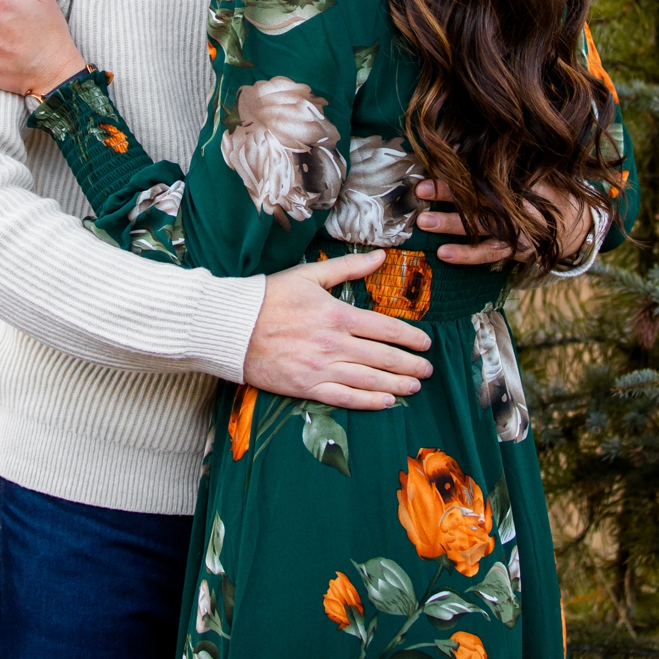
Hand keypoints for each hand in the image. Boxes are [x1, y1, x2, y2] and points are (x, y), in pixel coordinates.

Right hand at [242, 251, 433, 409]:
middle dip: (411, 365)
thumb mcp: (307, 275)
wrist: (230, 326)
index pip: (386, 328)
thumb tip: (380, 257)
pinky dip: (369, 401)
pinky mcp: (306, 387)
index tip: (425, 344)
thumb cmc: (268, 297)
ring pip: (370, 380)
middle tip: (427, 370)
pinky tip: (385, 402)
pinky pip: (345, 398)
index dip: (411, 338)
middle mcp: (334, 344)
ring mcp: (321, 368)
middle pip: (384, 358)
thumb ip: (347, 268)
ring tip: (414, 387)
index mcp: (337, 314)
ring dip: (398, 385)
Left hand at [414, 174, 591, 266]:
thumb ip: (503, 161)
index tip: (443, 160)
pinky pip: (489, 254)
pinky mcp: (517, 251)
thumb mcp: (532, 170)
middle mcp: (522, 207)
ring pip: (482, 227)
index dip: (466, 167)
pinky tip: (443, 253)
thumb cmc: (549, 190)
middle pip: (482, 198)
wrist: (578, 226)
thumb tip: (459, 147)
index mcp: (525, 182)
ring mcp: (519, 231)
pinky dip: (467, 255)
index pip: (492, 174)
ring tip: (423, 221)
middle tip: (421, 189)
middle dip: (450, 194)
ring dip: (451, 225)